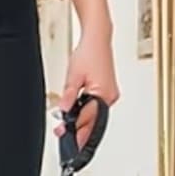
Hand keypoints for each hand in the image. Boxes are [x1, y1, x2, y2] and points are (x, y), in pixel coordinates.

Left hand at [55, 31, 119, 148]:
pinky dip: (88, 112)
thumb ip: (69, 95)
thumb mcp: (74, 76)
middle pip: (93, 120)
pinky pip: (98, 108)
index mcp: (103, 94)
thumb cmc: (89, 53)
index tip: (65, 136)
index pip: (88, 118)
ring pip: (96, 115)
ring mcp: (111, 95)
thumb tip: (63, 111)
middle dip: (78, 129)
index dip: (75, 129)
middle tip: (63, 134)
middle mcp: (110, 97)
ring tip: (68, 126)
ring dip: (83, 121)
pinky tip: (78, 115)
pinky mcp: (108, 92)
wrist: (97, 40)